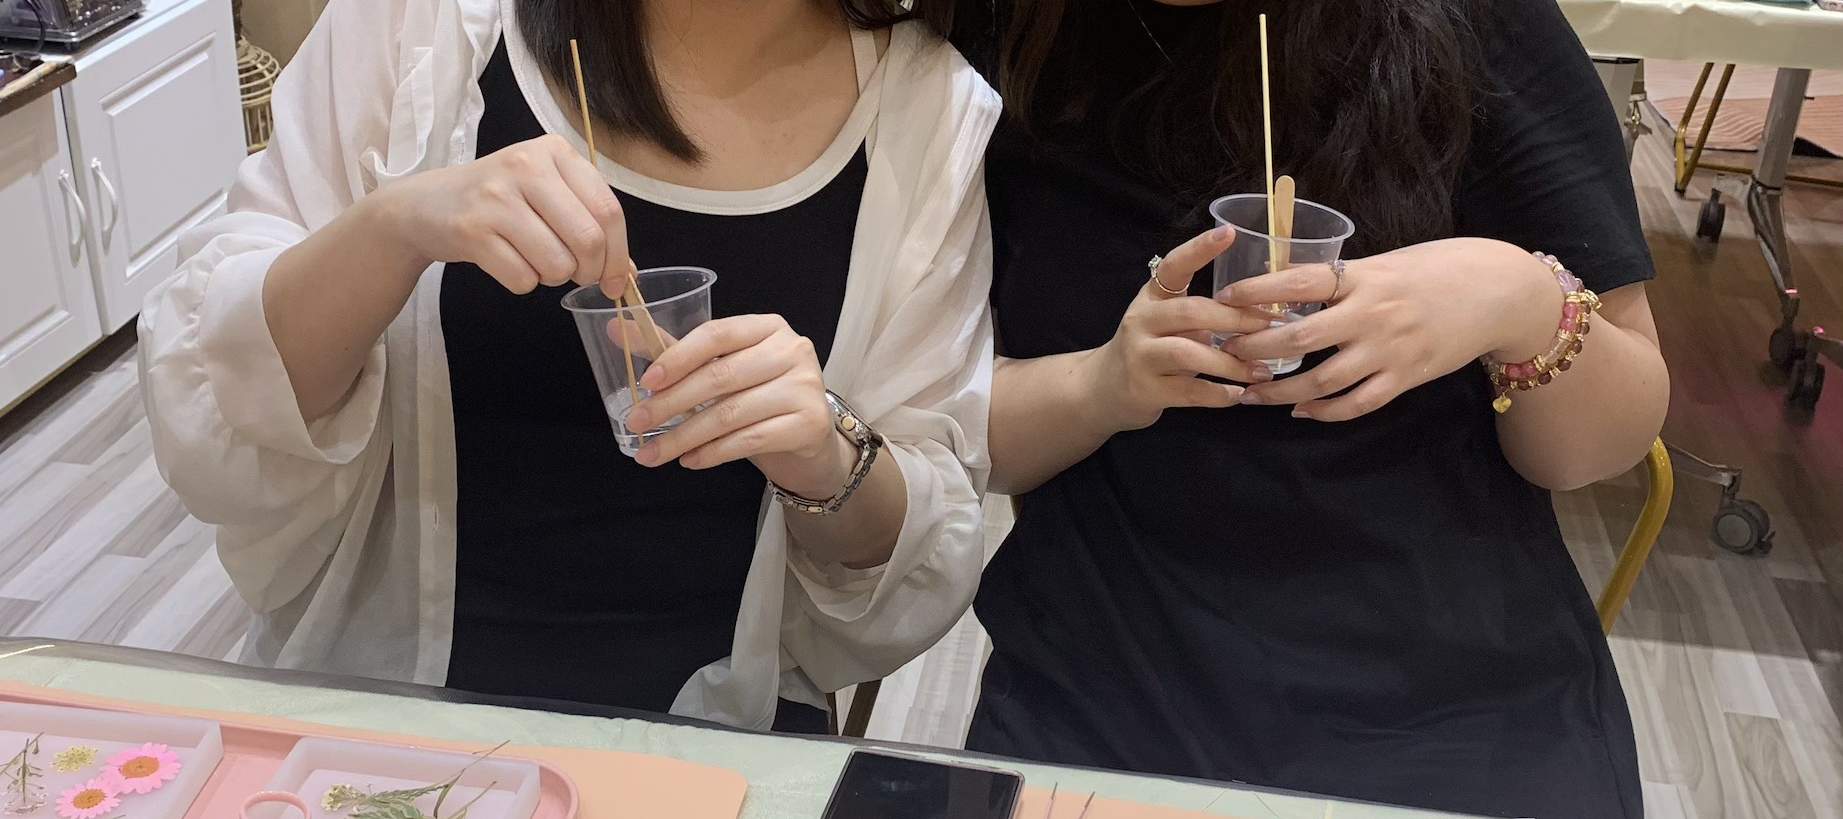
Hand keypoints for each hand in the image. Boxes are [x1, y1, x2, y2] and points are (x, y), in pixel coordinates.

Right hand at [371, 134, 633, 295]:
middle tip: (576, 274)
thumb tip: (625, 274)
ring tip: (535, 260)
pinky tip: (507, 261)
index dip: (618, 254)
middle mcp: (526, 166)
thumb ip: (589, 221)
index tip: (614, 278)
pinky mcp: (471, 230)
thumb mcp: (547, 193)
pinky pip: (523, 279)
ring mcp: (496, 197)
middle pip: (588, 239)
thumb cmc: (500, 200)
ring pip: (557, 264)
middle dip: (589, 271)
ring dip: (553, 277)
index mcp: (554, 152)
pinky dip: (522, 282)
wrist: (427, 204)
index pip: (608, 211)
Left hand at [624, 315, 852, 497]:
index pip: (716, 334)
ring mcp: (805, 387)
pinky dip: (713, 453)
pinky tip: (690, 460)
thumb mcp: (722, 368)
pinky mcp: (810, 423)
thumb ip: (673, 350)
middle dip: (671, 404)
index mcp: (767, 327)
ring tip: (654, 453)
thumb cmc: (758, 395)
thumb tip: (616, 327)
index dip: (677, 357)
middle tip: (637, 424)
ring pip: (731, 413)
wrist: (808, 436)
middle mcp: (791, 350)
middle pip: (720, 376)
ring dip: (685, 436)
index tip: (645, 382)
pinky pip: (750, 439)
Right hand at [1082, 226, 1277, 431]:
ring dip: (1231, 363)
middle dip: (1235, 318)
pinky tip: (1238, 395)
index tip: (1229, 232)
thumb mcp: (1165, 322)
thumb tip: (1259, 310)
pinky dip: (1218, 394)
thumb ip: (1200, 314)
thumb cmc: (1149, 349)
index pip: (1173, 266)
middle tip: (1269, 324)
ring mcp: (1140, 356)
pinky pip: (1189, 391)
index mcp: (1151, 297)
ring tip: (1261, 371)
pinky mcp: (1146, 390)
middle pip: (1190, 311)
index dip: (1200, 248)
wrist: (1104, 390)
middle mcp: (1141, 321)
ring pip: (1189, 353)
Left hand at [1222, 237, 1562, 420]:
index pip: (1299, 281)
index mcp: (1365, 277)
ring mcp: (1390, 351)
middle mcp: (1374, 314)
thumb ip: (1342, 278)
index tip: (1224, 299)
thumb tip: (1286, 281)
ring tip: (1249, 394)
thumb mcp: (1387, 262)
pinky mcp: (1407, 378)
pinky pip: (1357, 404)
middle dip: (1256, 349)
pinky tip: (1300, 411)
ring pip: (1322, 380)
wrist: (1499, 292)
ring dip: (1280, 390)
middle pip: (1300, 336)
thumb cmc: (1437, 269)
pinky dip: (1324, 411)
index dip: (1257, 291)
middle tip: (1225, 354)